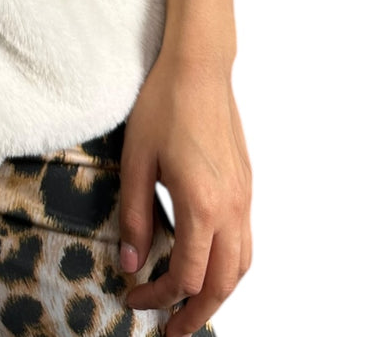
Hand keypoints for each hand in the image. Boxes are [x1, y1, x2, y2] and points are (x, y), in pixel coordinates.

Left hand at [118, 47, 252, 336]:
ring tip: (191, 307)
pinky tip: (208, 263)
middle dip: (197, 314)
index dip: (158, 296)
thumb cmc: (162, 106)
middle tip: (170, 331)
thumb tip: (129, 264)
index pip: (186, 276)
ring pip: (242, 266)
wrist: (199, 67)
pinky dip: (230, 266)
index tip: (132, 298)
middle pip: (223, 284)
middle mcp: (232, 208)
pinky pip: (246, 241)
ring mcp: (244, 197)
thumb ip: (132, 216)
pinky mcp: (247, 185)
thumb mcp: (135, 161)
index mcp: (202, 206)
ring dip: (218, 294)